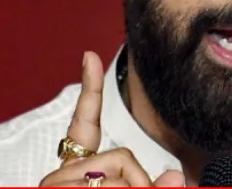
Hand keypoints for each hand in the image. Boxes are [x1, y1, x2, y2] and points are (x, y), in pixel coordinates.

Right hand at [39, 51, 184, 186]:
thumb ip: (155, 188)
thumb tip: (175, 176)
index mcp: (77, 173)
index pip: (85, 127)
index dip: (91, 91)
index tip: (89, 56)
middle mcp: (61, 177)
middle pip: (121, 157)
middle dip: (139, 183)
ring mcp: (56, 185)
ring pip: (119, 178)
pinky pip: (108, 184)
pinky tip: (98, 181)